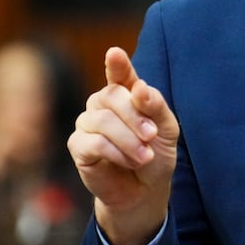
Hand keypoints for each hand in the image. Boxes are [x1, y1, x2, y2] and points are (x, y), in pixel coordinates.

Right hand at [69, 47, 179, 244]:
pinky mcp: (78, 146)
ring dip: (129, 140)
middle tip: (152, 136)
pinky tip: (129, 162)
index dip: (117, 63)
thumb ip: (155, 106)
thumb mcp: (166, 129)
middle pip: (111, 95)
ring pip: (102, 120)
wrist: (144, 191)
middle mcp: (102, 103)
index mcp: (125, 93)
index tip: (115, 53)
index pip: (119, 73)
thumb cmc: (156, 154)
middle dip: (135, 117)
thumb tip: (139, 89)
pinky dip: (116, 153)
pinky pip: (93, 143)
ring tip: (144, 156)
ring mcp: (87, 123)